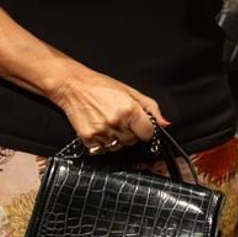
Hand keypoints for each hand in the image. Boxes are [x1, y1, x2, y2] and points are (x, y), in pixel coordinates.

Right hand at [47, 65, 166, 152]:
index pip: (148, 133)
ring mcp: (101, 132)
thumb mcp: (131, 92)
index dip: (146, 130)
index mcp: (129, 110)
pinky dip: (103, 143)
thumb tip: (164, 124)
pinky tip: (100, 128)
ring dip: (117, 138)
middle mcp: (116, 123)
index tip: (141, 125)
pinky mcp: (88, 139)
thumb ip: (151, 108)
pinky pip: (102, 149)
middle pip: (133, 141)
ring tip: (109, 122)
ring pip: (118, 147)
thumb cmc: (101, 86)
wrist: (73, 87)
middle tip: (121, 119)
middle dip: (131, 132)